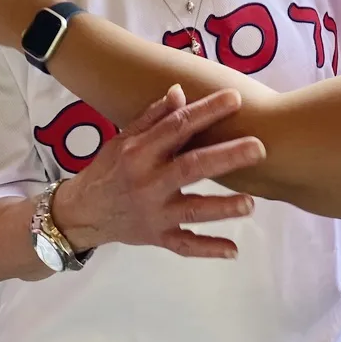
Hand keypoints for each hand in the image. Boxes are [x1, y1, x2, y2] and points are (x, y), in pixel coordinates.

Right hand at [52, 85, 265, 258]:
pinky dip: (208, 249)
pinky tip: (234, 250)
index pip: (177, 127)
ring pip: (192, 210)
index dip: (206, 112)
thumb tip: (180, 91)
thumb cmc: (110, 168)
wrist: (81, 214)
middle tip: (259, 148)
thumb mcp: (123, 138)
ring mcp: (154, 213)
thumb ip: (154, 117)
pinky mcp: (157, 237)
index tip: (236, 98)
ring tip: (251, 204)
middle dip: (226, 158)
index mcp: (140, 152)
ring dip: (222, 208)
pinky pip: (185, 245)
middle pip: (191, 168)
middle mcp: (148, 182)